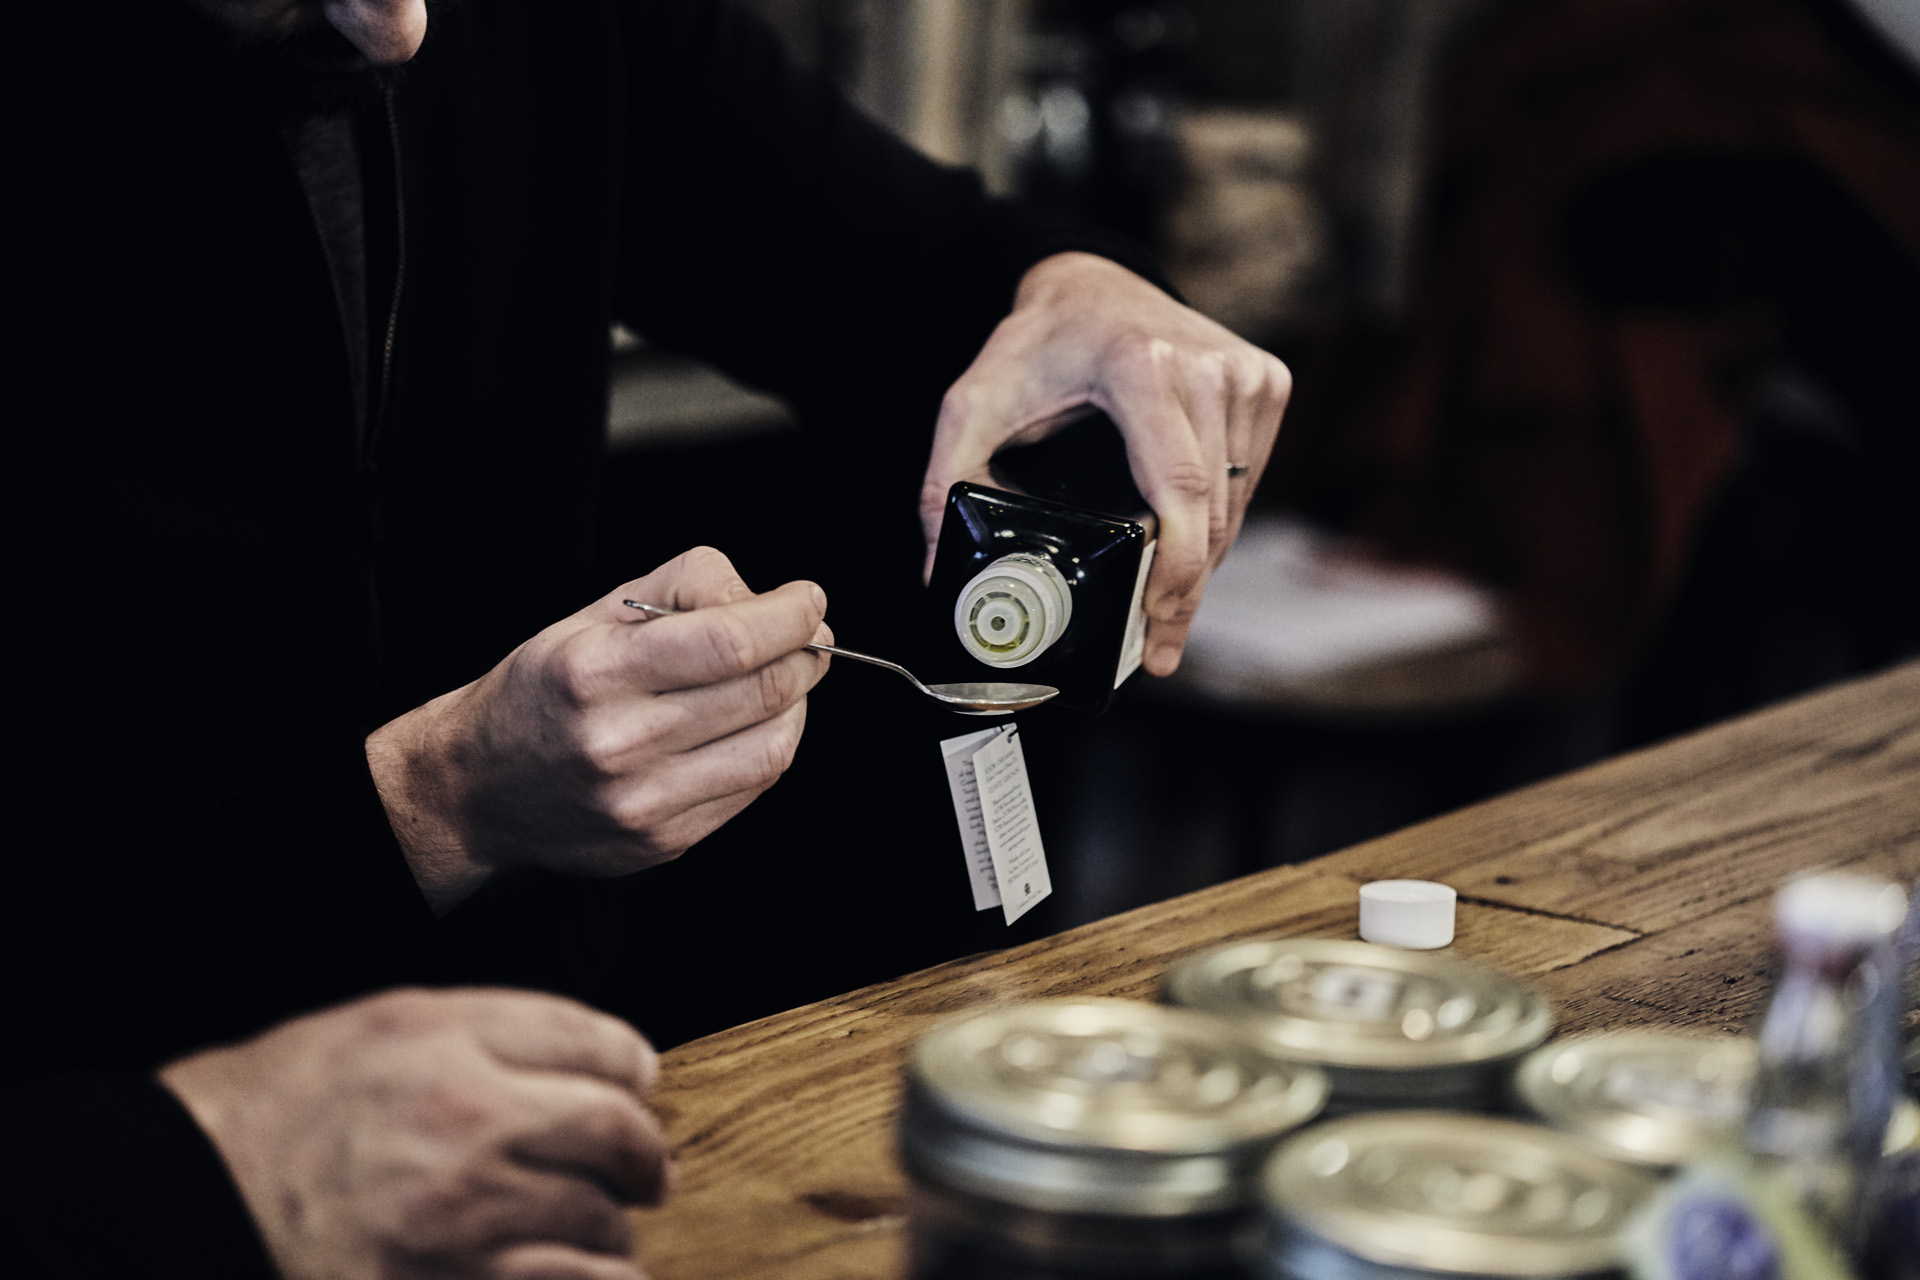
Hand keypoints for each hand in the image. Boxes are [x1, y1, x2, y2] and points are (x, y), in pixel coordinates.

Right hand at [159, 988, 668, 1279]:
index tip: (635, 1090)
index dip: (632, 1070)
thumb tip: (625, 1064)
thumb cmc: (290, 1110)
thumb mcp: (394, 1025)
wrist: (193, 1199)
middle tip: (643, 1172)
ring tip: (593, 1231)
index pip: (601, 1046)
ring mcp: (459, 1226)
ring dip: (611, 1231)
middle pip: (616, 1135)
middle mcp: (464, 1130)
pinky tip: (571, 1274)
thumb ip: (507, 1030)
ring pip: (602, 1229)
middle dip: (641, 1156)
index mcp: (449, 1047)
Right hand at [367, 546, 830, 912]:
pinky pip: (752, 788)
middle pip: (763, 693)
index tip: (808, 599)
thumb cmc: (546, 689)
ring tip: (781, 679)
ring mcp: (645, 803)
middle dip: (805, 654)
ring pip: (773, 747)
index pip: (732, 641)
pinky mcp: (664, 841)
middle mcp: (620, 744)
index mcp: (597, 673)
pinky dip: (768, 746)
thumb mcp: (596, 614)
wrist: (480, 787)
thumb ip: (686, 588)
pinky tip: (748, 723)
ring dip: (797, 704)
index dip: (790, 615)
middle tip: (808, 635)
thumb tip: (771, 601)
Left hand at [920, 252, 1290, 674]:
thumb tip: (935, 570)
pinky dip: (1218, 520)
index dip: (1175, 570)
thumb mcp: (973, 404)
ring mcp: (1247, 372)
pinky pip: (1248, 477)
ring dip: (1203, 561)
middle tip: (1158, 649)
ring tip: (1166, 611)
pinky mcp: (1266, 381)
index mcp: (1142, 366)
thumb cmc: (1036, 344)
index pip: (1178, 489)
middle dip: (1185, 590)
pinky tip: (1186, 549)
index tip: (1157, 624)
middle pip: (1211, 510)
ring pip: (1235, 502)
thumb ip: (941, 484)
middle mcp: (1209, 366)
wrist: (1090, 282)